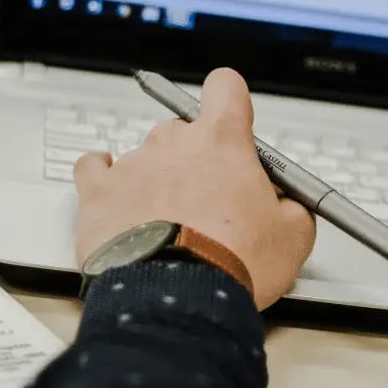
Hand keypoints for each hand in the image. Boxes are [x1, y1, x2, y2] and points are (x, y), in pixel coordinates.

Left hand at [73, 68, 315, 309]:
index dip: (230, 101)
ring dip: (159, 180)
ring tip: (169, 223)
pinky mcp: (98, 193)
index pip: (226, 87)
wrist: (177, 300)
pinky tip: (117, 194)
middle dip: (198, 159)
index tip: (232, 117)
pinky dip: (105, 178)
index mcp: (222, 141)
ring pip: (147, 156)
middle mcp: (173, 142)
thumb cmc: (231, 264)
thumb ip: (293, 205)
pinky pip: (94, 169)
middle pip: (186, 130)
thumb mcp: (292, 236)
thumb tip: (290, 205)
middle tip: (211, 200)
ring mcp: (132, 165)